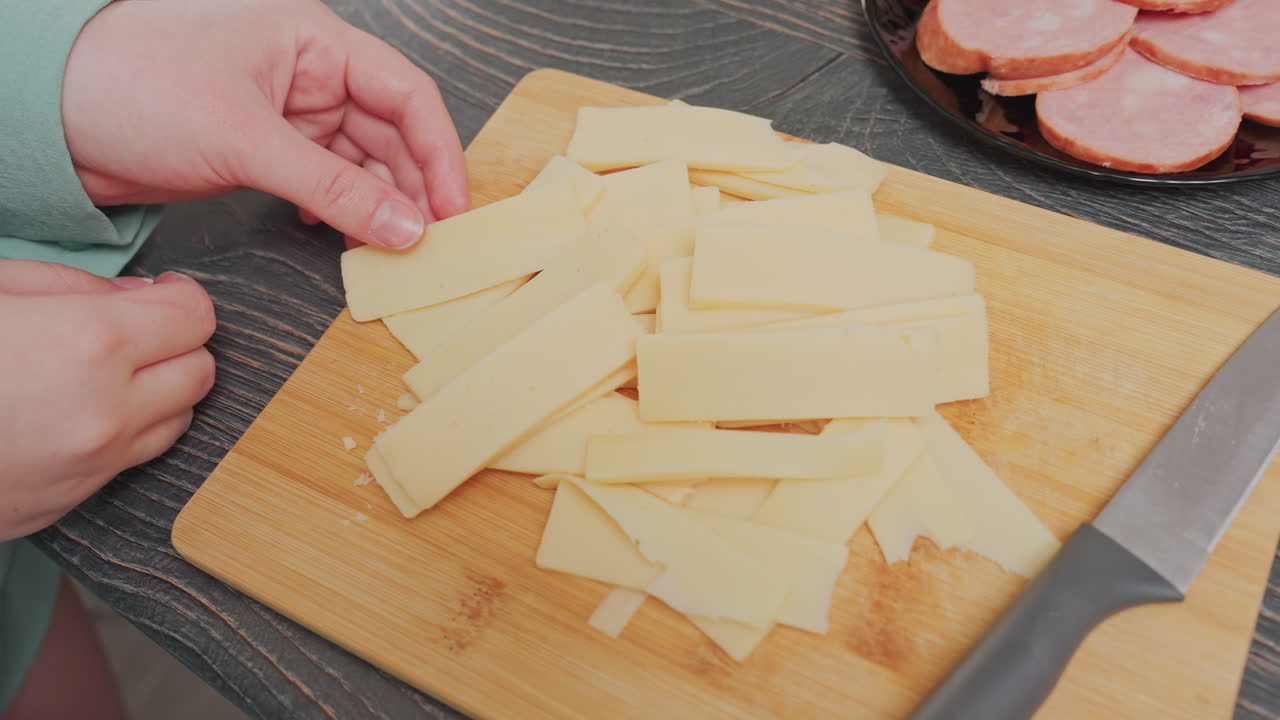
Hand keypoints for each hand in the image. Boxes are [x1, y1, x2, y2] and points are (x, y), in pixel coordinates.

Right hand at [0, 261, 215, 540]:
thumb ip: (73, 286)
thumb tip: (137, 296)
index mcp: (91, 343)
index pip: (197, 317)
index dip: (182, 297)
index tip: (162, 292)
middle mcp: (106, 412)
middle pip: (201, 372)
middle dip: (177, 344)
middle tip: (134, 329)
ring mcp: (91, 467)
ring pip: (179, 422)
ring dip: (159, 393)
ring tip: (104, 372)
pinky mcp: (69, 503)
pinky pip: (132, 462)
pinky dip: (125, 434)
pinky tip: (75, 412)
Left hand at [61, 0, 468, 249]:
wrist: (49, 116)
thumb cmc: (131, 85)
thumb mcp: (246, 140)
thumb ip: (334, 190)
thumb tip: (406, 227)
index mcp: (313, 41)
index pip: (406, 93)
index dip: (439, 152)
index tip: (454, 209)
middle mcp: (309, 73)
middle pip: (391, 132)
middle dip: (414, 188)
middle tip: (431, 243)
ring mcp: (288, 113)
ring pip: (360, 164)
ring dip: (379, 207)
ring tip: (392, 250)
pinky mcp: (263, 149)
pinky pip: (325, 183)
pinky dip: (341, 212)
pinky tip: (342, 238)